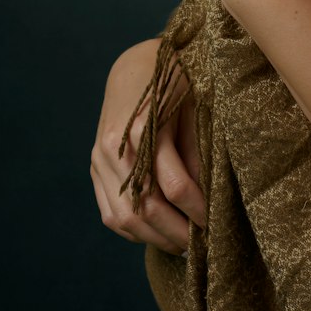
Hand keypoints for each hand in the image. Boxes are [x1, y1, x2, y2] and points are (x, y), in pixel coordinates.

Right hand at [90, 39, 204, 254]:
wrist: (133, 65)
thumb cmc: (173, 80)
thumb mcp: (194, 106)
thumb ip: (197, 151)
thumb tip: (207, 198)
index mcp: (143, 127)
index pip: (174, 185)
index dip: (197, 210)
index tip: (215, 223)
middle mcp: (115, 148)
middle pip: (145, 208)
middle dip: (176, 233)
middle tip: (202, 246)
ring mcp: (100, 159)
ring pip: (122, 217)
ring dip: (154, 238)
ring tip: (181, 245)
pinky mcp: (94, 167)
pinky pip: (109, 212)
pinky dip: (133, 230)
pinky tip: (156, 233)